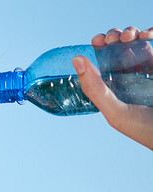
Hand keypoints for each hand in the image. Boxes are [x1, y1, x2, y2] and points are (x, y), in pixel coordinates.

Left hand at [72, 26, 152, 149]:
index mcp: (113, 86)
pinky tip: (146, 35)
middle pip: (118, 48)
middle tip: (112, 38)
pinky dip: (150, 34)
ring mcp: (147, 69)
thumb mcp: (115, 111)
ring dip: (131, 33)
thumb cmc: (143, 129)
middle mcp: (129, 75)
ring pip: (137, 42)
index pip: (102, 61)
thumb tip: (76, 60)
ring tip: (129, 36)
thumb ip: (95, 89)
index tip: (96, 40)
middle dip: (114, 37)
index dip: (99, 47)